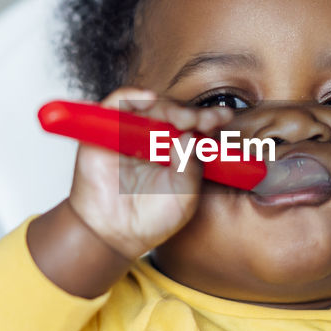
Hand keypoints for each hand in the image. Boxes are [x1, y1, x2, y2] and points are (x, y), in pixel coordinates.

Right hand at [67, 87, 234, 258]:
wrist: (115, 234)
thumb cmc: (151, 218)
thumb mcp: (185, 195)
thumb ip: (192, 167)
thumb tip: (192, 136)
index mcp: (179, 151)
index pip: (197, 126)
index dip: (210, 118)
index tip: (224, 117)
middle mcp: (156, 138)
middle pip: (175, 112)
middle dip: (193, 114)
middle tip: (204, 121)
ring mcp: (131, 133)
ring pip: (150, 105)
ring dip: (169, 106)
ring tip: (183, 119)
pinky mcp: (105, 130)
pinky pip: (117, 103)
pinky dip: (132, 96)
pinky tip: (148, 99)